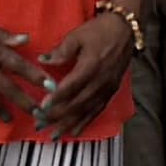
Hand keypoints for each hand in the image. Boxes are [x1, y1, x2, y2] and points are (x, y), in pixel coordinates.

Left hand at [27, 10, 139, 134]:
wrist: (125, 30)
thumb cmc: (99, 30)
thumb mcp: (77, 35)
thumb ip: (61, 50)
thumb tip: (43, 61)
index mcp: (91, 66)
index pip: (70, 87)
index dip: (56, 99)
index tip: (41, 107)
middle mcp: (100, 81)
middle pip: (77, 104)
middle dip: (58, 116)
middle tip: (40, 123)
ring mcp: (107, 89)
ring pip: (86, 111)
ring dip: (69, 124)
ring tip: (54, 135)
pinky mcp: (111, 92)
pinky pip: (97, 111)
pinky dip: (85, 123)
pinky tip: (74, 132)